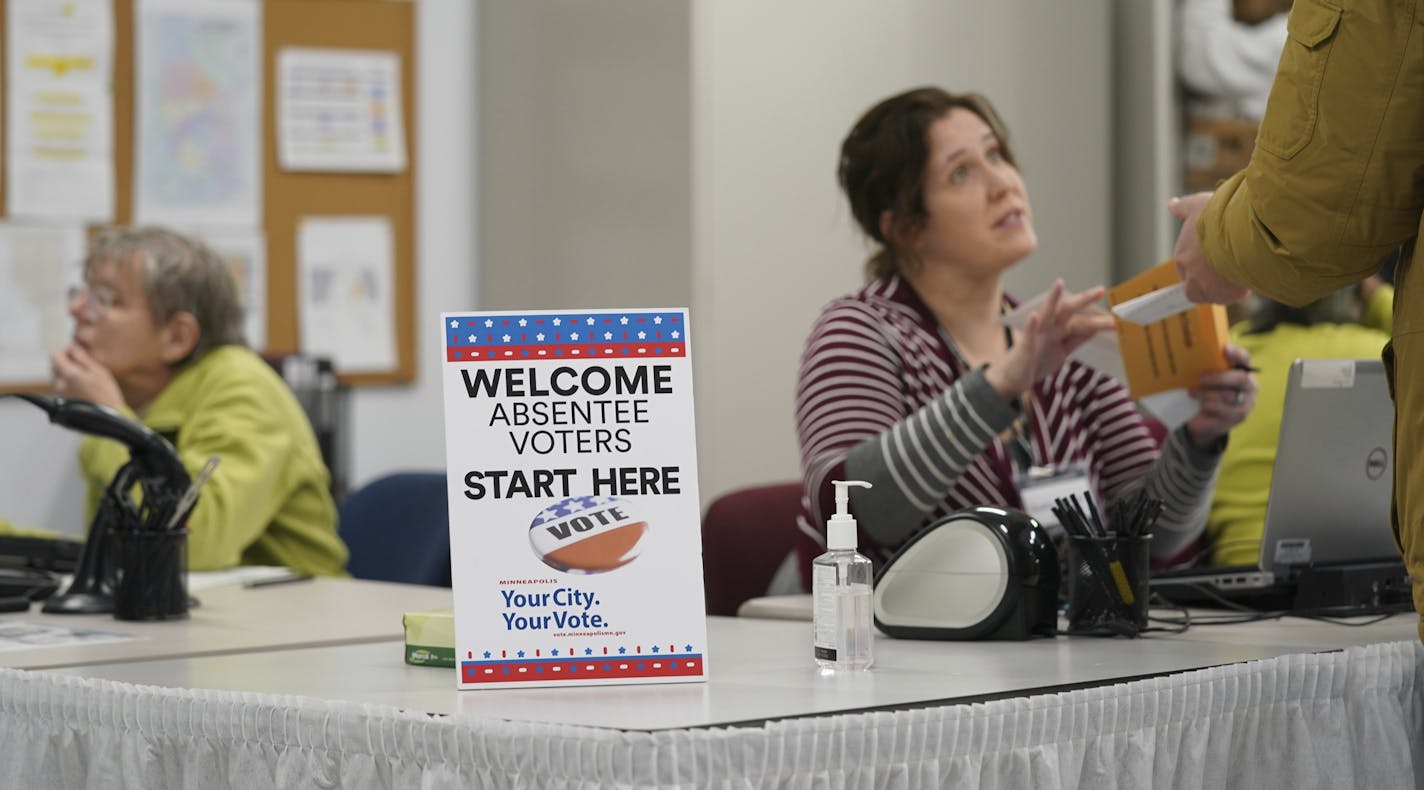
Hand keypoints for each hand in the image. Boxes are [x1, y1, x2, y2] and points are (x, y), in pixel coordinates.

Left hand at [50, 344, 124, 410]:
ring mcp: (59, 395)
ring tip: (86, 378)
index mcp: (68, 375)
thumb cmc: (107, 395)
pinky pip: (62, 387)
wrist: (107, 420)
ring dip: (68, 373)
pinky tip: (85, 389)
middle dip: (67, 362)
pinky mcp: (62, 403)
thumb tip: (73, 348)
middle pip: (55, 366)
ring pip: (58, 377)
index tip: (77, 352)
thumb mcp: (99, 371)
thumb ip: (83, 358)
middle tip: (85, 365)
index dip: (65, 350)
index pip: (54, 355)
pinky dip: (70, 384)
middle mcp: (59, 384)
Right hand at [985, 279, 1115, 396]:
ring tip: (1059, 284)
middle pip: (1067, 311)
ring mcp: (1035, 337)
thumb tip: (1095, 328)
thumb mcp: (1062, 351)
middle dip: (1083, 300)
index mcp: (1058, 331)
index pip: (1081, 320)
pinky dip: (1030, 326)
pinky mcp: (1024, 348)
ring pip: (1046, 316)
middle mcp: (1048, 329)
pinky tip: (1034, 316)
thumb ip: (1076, 339)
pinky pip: (1027, 336)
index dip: (1098, 318)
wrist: (1012, 379)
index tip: (1117, 316)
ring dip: (1052, 299)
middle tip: (1100, 290)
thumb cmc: (1036, 363)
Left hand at [1168, 191, 1250, 304]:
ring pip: (1212, 295)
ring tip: (1239, 276)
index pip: (1186, 269)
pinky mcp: (1224, 293)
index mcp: (1182, 255)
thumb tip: (1171, 204)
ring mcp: (1206, 286)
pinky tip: (1248, 279)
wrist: (1237, 225)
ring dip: (1224, 290)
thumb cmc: (1217, 213)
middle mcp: (1190, 273)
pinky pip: (1231, 297)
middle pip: (1197, 287)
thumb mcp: (1197, 204)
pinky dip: (1238, 292)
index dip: (1201, 268)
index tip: (1215, 262)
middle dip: (1210, 283)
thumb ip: (1183, 208)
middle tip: (1227, 272)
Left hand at [1184, 343, 1255, 448]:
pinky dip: (1212, 406)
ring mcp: (1247, 401)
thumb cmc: (1206, 391)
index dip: (1236, 353)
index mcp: (1242, 370)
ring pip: (1230, 395)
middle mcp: (1249, 384)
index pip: (1244, 357)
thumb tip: (1193, 352)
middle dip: (1220, 378)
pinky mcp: (1240, 415)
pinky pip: (1226, 410)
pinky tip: (1202, 405)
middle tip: (1201, 378)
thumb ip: (1207, 365)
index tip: (1225, 349)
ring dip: (1208, 394)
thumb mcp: (1206, 377)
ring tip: (1192, 392)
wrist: (1202, 418)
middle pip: (1240, 378)